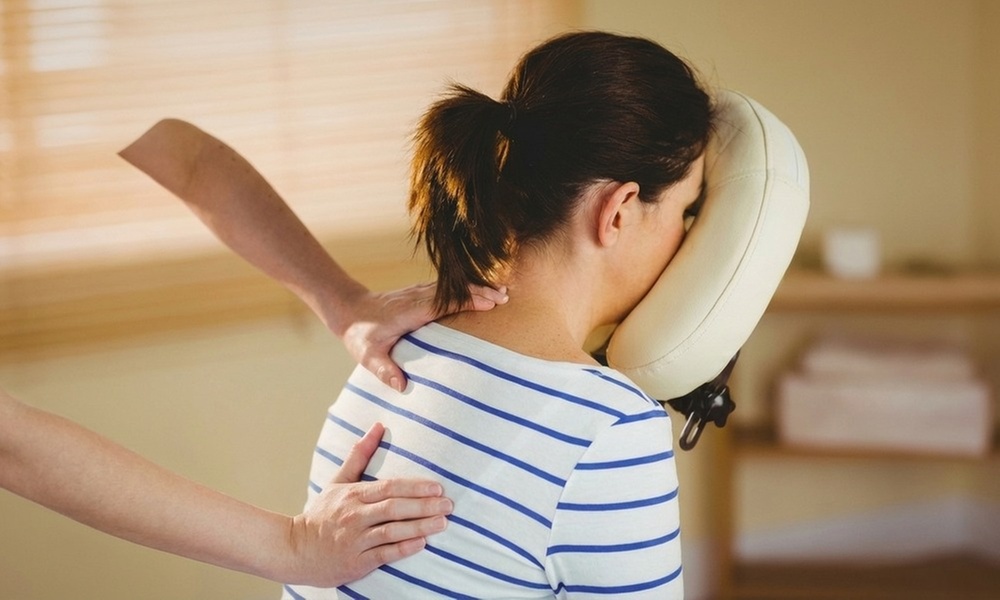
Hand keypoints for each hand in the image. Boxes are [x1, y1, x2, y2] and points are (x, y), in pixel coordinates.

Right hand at [284, 422, 451, 586]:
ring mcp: (355, 540)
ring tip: (443, 523)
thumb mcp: (338, 481)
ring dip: (420, 527)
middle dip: (424, 506)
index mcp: (353, 495)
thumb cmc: (322, 514)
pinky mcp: (356, 563)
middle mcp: (355, 516)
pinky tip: (422, 544)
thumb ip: (360, 455)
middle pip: (394, 508)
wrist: (295, 549)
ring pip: (392, 531)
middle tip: (449, 505)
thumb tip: (378, 426)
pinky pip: (384, 554)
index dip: (415, 487)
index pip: (389, 487)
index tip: (437, 487)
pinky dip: (403, 548)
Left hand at [341, 283, 507, 391]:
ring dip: (477, 288)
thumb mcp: (368, 356)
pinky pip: (448, 289)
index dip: (467, 301)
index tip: (490, 302)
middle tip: (505, 296)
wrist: (349, 309)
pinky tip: (481, 292)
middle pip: (454, 291)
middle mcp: (418, 298)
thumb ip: (384, 370)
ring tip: (502, 292)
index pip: (444, 302)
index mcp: (410, 311)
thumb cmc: (360, 334)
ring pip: (453, 287)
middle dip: (480, 291)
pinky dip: (466, 289)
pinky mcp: (421, 293)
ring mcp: (419, 293)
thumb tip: (401, 386)